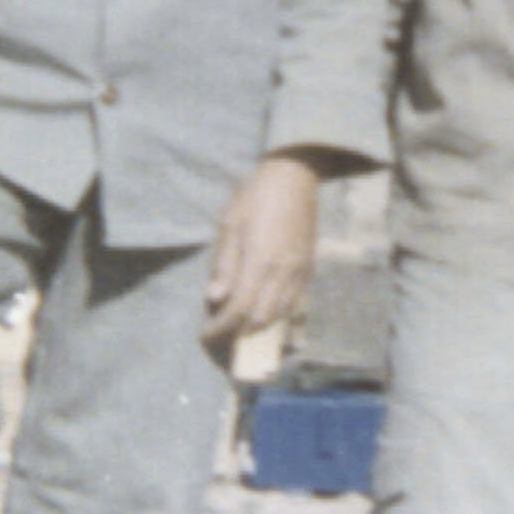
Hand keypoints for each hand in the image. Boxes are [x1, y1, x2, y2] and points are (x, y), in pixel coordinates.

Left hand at [203, 152, 319, 346]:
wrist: (295, 177)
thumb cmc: (256, 197)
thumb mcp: (230, 224)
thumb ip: (224, 264)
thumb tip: (214, 298)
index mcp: (260, 260)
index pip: (239, 308)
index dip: (221, 328)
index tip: (205, 335)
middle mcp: (283, 271)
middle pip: (262, 319)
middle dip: (238, 333)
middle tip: (220, 332)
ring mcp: (299, 271)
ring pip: (281, 315)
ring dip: (259, 328)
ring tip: (239, 327)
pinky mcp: (308, 268)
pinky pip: (295, 304)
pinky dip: (278, 316)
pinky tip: (264, 314)